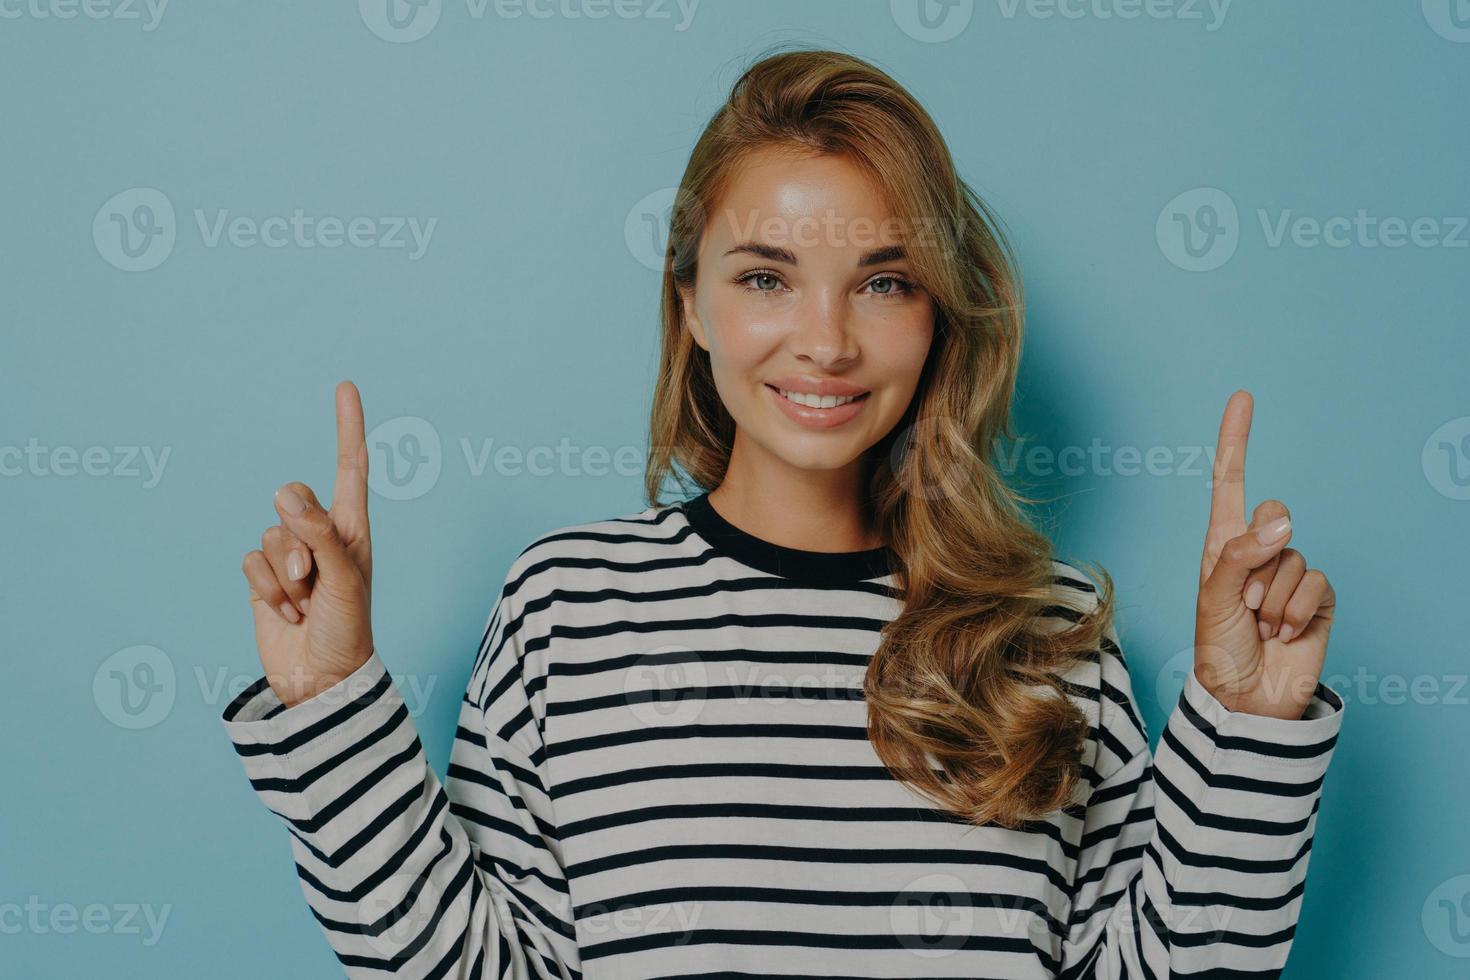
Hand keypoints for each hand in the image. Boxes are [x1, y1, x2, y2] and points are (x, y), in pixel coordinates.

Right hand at [241, 381, 374, 707]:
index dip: (348, 428)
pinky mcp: (265, 578)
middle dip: (297, 540)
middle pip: (292, 502)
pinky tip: (283, 612)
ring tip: (304, 603)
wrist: (322, 681)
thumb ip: (318, 534)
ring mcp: (292, 557)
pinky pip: (250, 561)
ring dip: (283, 574)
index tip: (346, 387)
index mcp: (354, 530)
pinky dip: (265, 588)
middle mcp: (323, 536)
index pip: (350, 468)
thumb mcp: (342, 579)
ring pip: (269, 534)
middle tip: (312, 581)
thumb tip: (286, 493)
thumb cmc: (347, 630)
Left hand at [1194, 390, 1335, 719]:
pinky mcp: (1318, 597)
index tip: (1243, 398)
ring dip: (1272, 595)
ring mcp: (1290, 572)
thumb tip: (1282, 521)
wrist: (1246, 699)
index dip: (1236, 440)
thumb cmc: (1218, 649)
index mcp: (1221, 544)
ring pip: (1293, 554)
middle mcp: (1257, 550)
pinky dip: (1296, 609)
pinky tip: (1283, 632)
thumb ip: (1238, 554)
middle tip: (1242, 601)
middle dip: (1256, 558)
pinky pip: (1317, 581)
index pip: (1229, 482)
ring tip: (1258, 624)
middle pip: (1274, 512)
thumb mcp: (1212, 599)